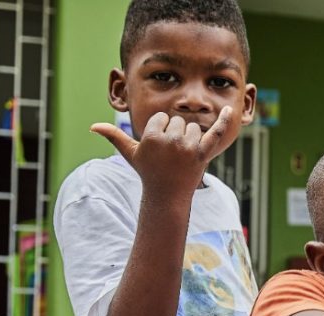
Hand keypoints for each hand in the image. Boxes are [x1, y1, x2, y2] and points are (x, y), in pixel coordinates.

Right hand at [90, 107, 233, 201]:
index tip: (158, 148)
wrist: (168, 195)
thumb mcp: (131, 154)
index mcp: (152, 137)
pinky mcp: (203, 154)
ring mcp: (188, 147)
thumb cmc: (148, 172)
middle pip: (178, 122)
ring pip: (193, 128)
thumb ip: (114, 137)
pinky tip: (230, 110)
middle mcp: (170, 140)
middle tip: (170, 155)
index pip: (161, 118)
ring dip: (190, 139)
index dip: (160, 131)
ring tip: (182, 156)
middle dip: (175, 135)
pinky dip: (224, 121)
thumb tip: (93, 126)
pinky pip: (215, 133)